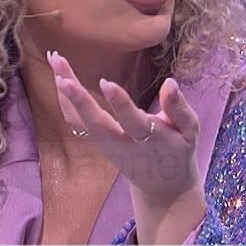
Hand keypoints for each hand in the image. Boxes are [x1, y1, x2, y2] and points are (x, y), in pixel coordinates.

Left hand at [45, 51, 200, 205]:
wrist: (161, 186)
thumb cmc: (178, 150)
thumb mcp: (190, 131)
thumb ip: (179, 108)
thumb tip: (170, 83)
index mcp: (150, 140)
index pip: (132, 122)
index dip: (120, 103)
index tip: (106, 82)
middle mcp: (122, 144)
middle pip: (94, 122)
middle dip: (76, 96)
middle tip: (61, 67)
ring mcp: (105, 144)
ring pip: (79, 121)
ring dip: (64, 92)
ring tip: (55, 60)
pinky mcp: (96, 142)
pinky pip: (75, 122)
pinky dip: (64, 100)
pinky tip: (58, 75)